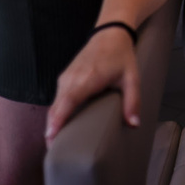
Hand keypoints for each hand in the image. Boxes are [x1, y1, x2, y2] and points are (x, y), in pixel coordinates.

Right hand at [45, 28, 139, 145]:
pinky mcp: (64, 77)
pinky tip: (58, 125)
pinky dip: (55, 112)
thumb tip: (134, 124)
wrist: (109, 33)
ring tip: (54, 143)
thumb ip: (133, 101)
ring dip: (52, 122)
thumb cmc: (121, 56)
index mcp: (88, 79)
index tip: (50, 137)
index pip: (68, 102)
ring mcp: (65, 77)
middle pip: (56, 107)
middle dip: (52, 128)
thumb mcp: (131, 78)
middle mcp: (72, 78)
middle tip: (52, 151)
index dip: (58, 119)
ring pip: (54, 104)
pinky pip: (57, 98)